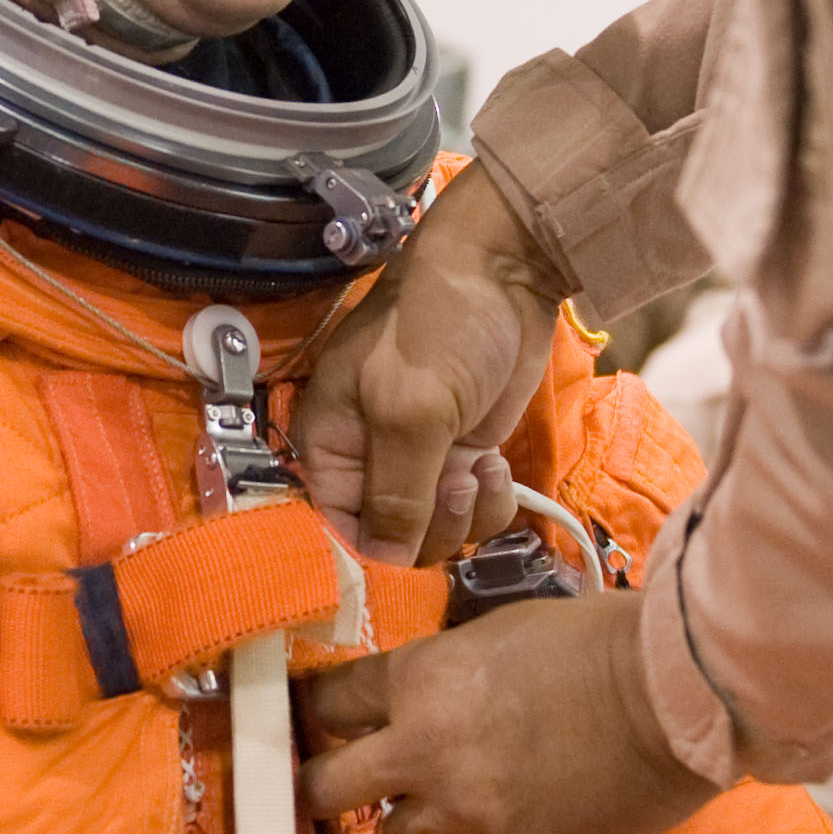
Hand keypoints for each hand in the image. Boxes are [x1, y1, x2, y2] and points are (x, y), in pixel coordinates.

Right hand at [293, 161, 567, 562]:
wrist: (504, 274)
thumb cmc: (439, 327)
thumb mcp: (411, 408)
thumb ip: (396, 491)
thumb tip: (384, 559)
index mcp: (328, 448)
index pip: (336, 532)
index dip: (375, 550)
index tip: (412, 543)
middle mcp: (366, 463)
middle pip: (391, 543)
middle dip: (432, 527)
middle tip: (456, 479)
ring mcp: (419, 462)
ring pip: (437, 535)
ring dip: (467, 517)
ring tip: (480, 467)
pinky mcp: (463, 457)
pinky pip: (472, 514)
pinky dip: (491, 503)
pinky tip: (496, 463)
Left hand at [297, 587, 703, 833]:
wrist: (677, 698)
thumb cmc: (599, 643)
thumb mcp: (500, 632)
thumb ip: (444, 671)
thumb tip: (418, 695)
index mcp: (419, 679)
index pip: (328, 703)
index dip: (320, 713)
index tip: (321, 722)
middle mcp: (423, 749)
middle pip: (325, 788)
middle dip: (323, 786)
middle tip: (334, 785)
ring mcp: (464, 811)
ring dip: (414, 818)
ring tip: (450, 798)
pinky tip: (508, 818)